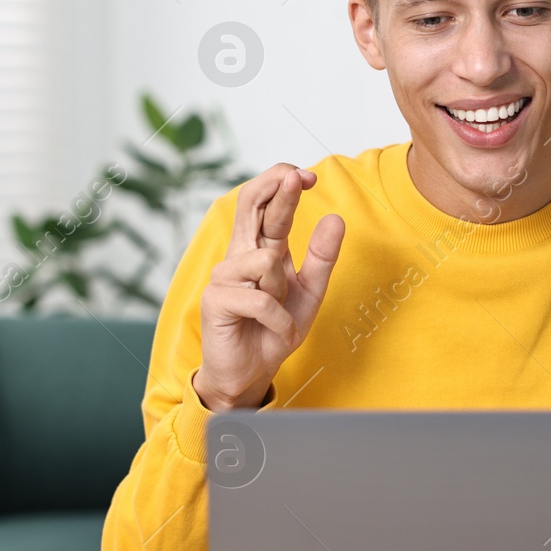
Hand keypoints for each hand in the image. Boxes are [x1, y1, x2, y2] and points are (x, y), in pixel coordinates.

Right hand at [193, 164, 344, 411]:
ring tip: (278, 316)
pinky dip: (279, 320)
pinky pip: (261, 299)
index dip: (282, 182)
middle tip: (298, 179)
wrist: (252, 373)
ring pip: (267, 261)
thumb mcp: (309, 292)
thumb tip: (335, 218)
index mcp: (260, 248)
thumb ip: (321, 258)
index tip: (309, 176)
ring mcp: (223, 275)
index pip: (264, 202)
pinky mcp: (215, 300)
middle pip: (250, 204)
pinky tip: (276, 332)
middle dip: (275, 188)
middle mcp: (239, 254)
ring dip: (283, 292)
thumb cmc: (275, 330)